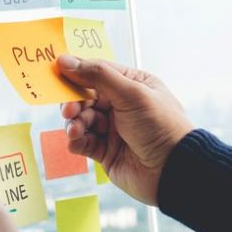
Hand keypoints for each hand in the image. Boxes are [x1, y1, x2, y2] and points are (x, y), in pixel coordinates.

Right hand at [57, 55, 193, 205]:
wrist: (174, 170)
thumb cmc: (160, 125)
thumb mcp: (131, 93)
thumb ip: (98, 76)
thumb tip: (65, 61)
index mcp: (133, 85)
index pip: (99, 72)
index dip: (77, 71)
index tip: (57, 71)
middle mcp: (122, 105)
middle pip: (86, 96)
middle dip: (74, 102)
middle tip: (69, 109)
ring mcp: (114, 129)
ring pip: (82, 119)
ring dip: (75, 123)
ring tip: (77, 129)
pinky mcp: (106, 151)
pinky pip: (84, 142)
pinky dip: (77, 140)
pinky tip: (77, 141)